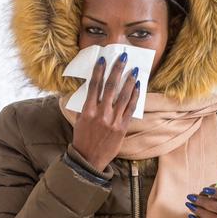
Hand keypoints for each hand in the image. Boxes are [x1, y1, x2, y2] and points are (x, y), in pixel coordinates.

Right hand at [72, 52, 139, 170]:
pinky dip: (135, 96)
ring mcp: (112, 120)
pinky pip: (130, 109)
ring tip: (133, 70)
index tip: (103, 59)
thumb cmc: (82, 138)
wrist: (89, 159)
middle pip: (110, 87)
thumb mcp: (78, 120)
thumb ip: (84, 105)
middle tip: (123, 57)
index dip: (99, 71)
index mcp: (87, 111)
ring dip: (129, 81)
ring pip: (123, 96)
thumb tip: (90, 89)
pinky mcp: (122, 127)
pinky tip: (138, 87)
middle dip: (117, 70)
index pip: (94, 86)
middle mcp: (100, 114)